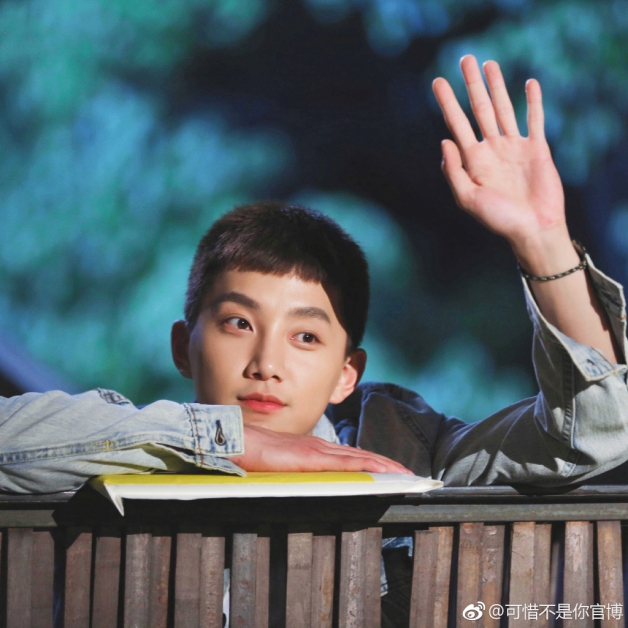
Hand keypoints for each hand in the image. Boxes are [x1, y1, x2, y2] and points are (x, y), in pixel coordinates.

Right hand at [232, 424, 413, 473]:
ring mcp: (316, 450)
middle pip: (360, 455)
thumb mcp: (280, 465)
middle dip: (386, 464)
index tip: (392, 470)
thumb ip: (295, 471)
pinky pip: (344, 463)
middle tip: (410, 474)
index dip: (372, 462)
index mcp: (312, 449)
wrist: (235, 441)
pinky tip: (381, 472)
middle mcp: (319, 446)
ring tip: (404, 473)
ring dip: (383, 465)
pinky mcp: (310, 456)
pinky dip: (366, 466)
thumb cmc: (252, 454)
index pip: (350, 456)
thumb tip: (304, 482)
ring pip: (358, 458)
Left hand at [432, 55, 569, 263]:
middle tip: (464, 59)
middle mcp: (491, 149)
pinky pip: (534, 119)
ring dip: (497, 86)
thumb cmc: (498, 219)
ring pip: (503, 108)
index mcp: (473, 160)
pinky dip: (533, 101)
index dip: (447, 103)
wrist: (533, 228)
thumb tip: (444, 141)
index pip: (457, 124)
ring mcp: (514, 147)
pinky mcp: (536, 148)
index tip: (437, 82)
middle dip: (471, 85)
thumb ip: (454, 171)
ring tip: (488, 64)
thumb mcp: (468, 199)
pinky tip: (529, 84)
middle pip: (479, 109)